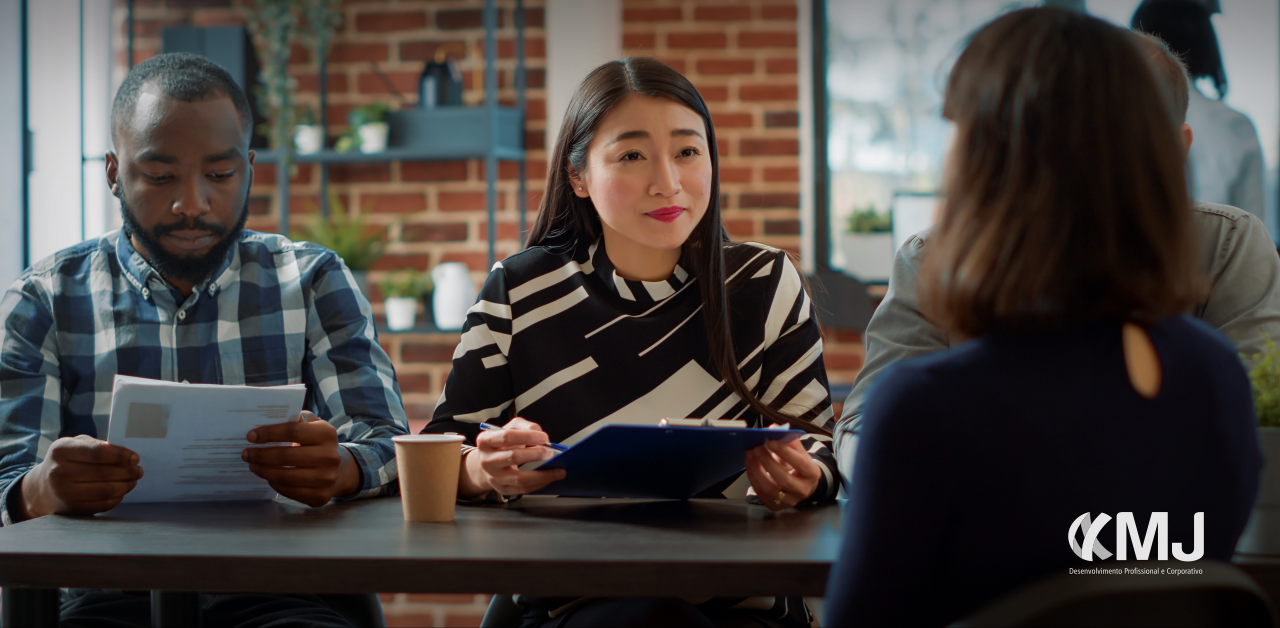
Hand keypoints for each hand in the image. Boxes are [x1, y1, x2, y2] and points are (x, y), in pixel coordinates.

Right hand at [17, 435, 142, 519]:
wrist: (44, 487)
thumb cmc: (67, 460)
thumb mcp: (76, 444)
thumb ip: (98, 445)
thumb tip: (125, 456)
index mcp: (61, 450)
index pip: (97, 452)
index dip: (120, 455)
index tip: (135, 458)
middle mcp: (59, 472)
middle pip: (104, 473)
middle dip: (127, 472)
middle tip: (138, 471)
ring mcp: (64, 493)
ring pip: (105, 491)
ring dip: (125, 485)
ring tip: (133, 480)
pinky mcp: (71, 508)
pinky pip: (102, 505)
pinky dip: (117, 498)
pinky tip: (122, 491)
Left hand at [242, 411, 359, 507]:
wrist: (339, 470)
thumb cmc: (317, 443)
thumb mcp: (313, 426)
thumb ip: (296, 419)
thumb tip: (270, 417)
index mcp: (327, 434)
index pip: (293, 431)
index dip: (269, 433)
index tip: (250, 436)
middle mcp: (330, 457)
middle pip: (287, 456)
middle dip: (261, 455)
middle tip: (246, 454)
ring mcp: (326, 478)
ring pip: (286, 476)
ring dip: (264, 471)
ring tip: (253, 465)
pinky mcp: (320, 496)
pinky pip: (290, 491)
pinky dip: (275, 484)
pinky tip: (268, 477)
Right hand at [461, 417, 564, 497]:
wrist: (488, 463)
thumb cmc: (502, 443)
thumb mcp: (510, 428)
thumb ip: (526, 426)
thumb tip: (540, 435)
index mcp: (486, 441)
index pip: (507, 437)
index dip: (527, 436)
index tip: (544, 437)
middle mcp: (487, 461)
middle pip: (513, 457)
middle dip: (535, 454)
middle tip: (551, 452)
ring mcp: (494, 477)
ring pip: (520, 478)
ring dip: (542, 475)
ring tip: (558, 470)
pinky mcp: (502, 489)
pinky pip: (524, 489)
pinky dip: (540, 484)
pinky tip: (549, 478)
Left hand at [745, 436, 821, 511]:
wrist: (803, 484)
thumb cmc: (799, 465)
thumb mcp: (799, 452)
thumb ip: (788, 440)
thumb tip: (774, 429)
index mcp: (812, 474)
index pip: (800, 464)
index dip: (785, 452)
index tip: (771, 441)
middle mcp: (802, 490)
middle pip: (784, 479)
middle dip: (768, 462)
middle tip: (757, 448)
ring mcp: (789, 501)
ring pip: (769, 488)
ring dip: (756, 470)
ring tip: (750, 454)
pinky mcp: (776, 506)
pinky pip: (761, 493)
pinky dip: (753, 477)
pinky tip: (750, 465)